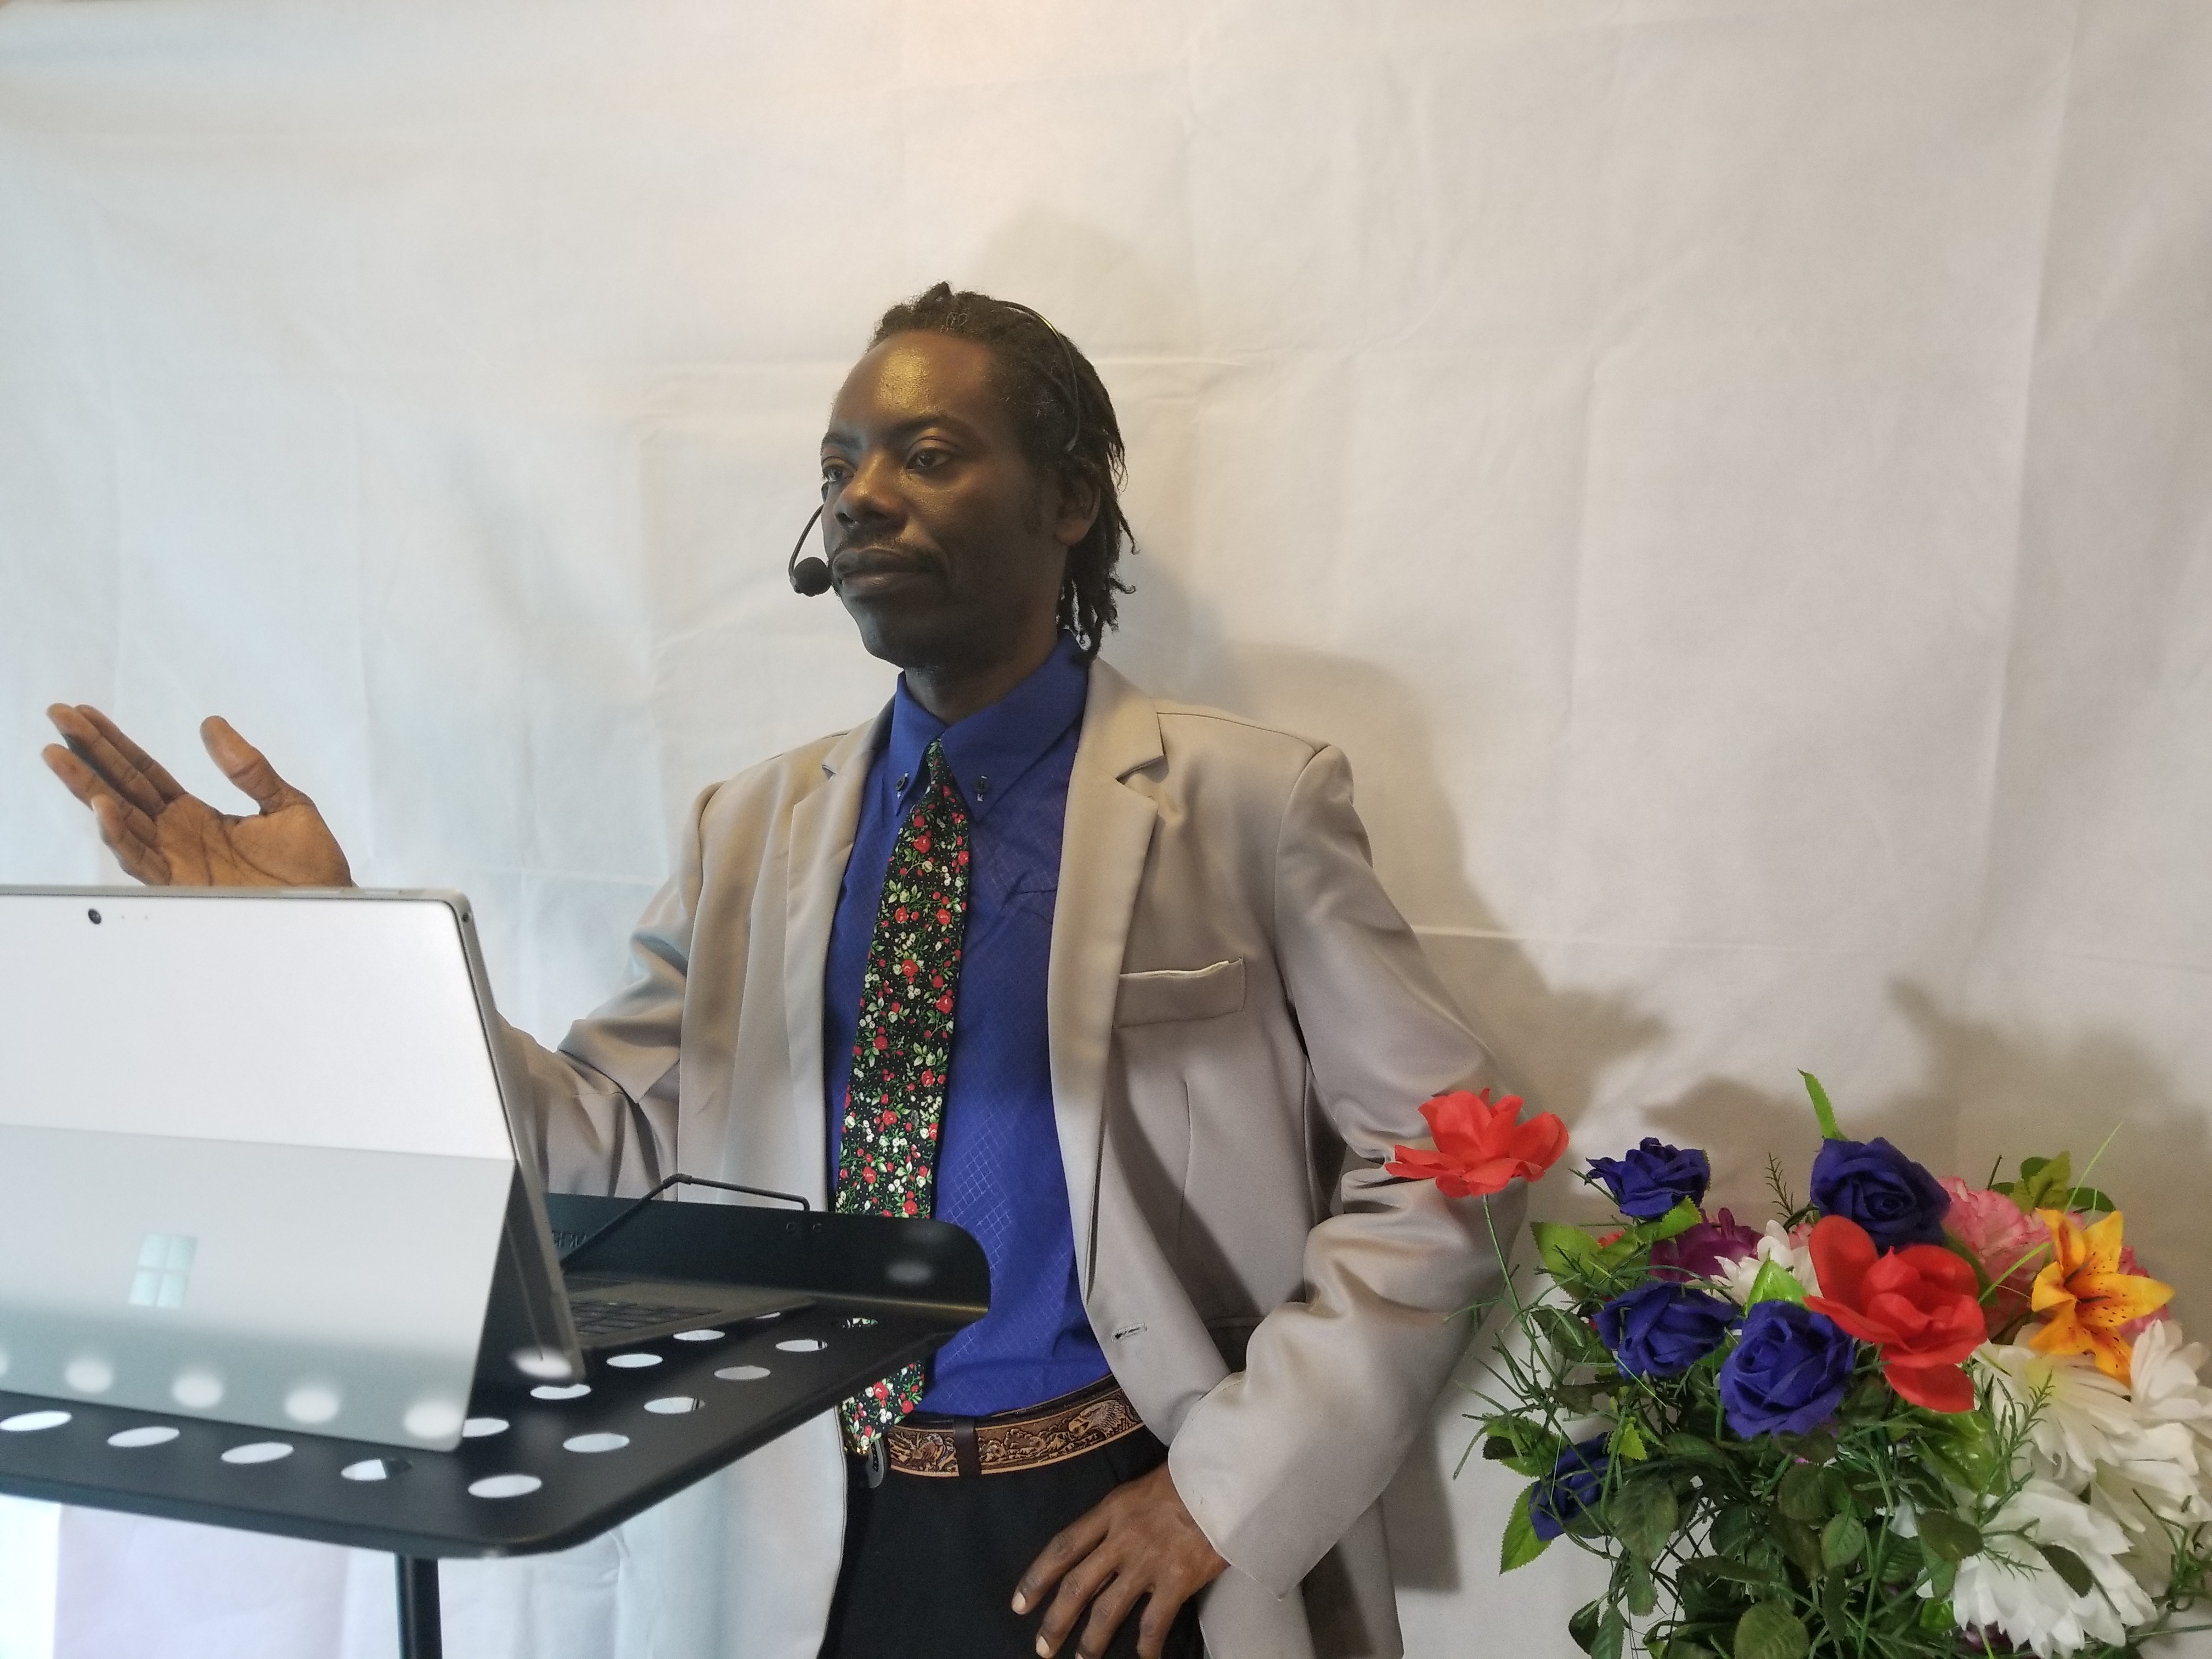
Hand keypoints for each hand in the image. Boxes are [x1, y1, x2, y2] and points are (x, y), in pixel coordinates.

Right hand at [42, 704, 353, 887]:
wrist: (327, 907)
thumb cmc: (310, 865)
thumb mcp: (286, 804)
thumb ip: (249, 769)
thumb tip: (212, 725)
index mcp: (196, 814)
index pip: (146, 772)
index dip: (115, 744)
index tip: (85, 715)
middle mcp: (177, 835)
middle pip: (123, 788)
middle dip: (90, 755)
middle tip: (59, 718)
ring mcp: (176, 860)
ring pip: (121, 820)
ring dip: (89, 789)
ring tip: (62, 757)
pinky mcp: (182, 886)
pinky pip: (143, 859)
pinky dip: (121, 834)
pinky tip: (104, 808)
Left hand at [1013, 1463, 1225, 1658]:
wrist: (1225, 1478)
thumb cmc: (1185, 1481)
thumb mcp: (1139, 1491)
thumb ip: (1118, 1520)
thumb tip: (1100, 1552)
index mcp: (1110, 1511)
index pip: (1062, 1547)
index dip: (1036, 1578)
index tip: (1019, 1604)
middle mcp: (1121, 1539)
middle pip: (1078, 1585)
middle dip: (1056, 1620)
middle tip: (1042, 1648)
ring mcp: (1148, 1561)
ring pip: (1108, 1609)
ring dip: (1091, 1640)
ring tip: (1082, 1658)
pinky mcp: (1177, 1580)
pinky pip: (1154, 1622)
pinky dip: (1147, 1645)